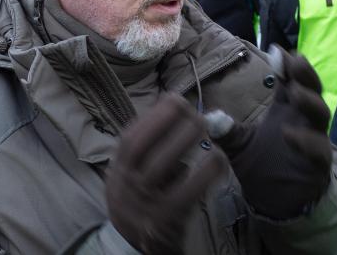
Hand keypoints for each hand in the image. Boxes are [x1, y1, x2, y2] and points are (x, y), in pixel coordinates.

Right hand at [106, 93, 224, 253]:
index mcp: (118, 170)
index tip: (174, 98)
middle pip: (142, 147)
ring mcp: (145, 203)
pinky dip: (205, 172)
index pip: (130, 138)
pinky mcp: (167, 220)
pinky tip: (218, 159)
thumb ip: (148, 148)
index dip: (153, 116)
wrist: (136, 247)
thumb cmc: (141, 201)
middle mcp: (126, 186)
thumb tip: (175, 109)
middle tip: (194, 112)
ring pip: (162, 165)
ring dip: (185, 140)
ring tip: (204, 126)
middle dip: (169, 122)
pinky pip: (188, 191)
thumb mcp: (132, 175)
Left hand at [209, 46, 331, 218]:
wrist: (273, 201)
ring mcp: (313, 140)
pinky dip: (306, 140)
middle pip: (312, 90)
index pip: (290, 80)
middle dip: (305, 74)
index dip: (287, 64)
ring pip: (321, 114)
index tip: (276, 50)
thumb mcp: (237, 145)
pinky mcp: (318, 164)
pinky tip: (289, 133)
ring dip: (309, 101)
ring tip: (294, 92)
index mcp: (284, 109)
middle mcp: (302, 120)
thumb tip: (209, 117)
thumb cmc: (259, 164)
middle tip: (295, 60)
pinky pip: (319, 149)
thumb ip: (225, 131)